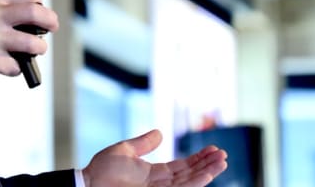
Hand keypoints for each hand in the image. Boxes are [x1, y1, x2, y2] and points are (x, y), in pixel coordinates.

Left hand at [82, 129, 226, 186]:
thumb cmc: (102, 169)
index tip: (212, 149)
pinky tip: (207, 174)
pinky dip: (196, 183)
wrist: (90, 183)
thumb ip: (144, 143)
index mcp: (154, 173)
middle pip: (190, 174)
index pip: (182, 166)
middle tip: (223, 154)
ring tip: (222, 162)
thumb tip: (160, 133)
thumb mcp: (125, 150)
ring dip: (207, 173)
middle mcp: (161, 184)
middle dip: (207, 165)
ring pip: (190, 183)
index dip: (198, 158)